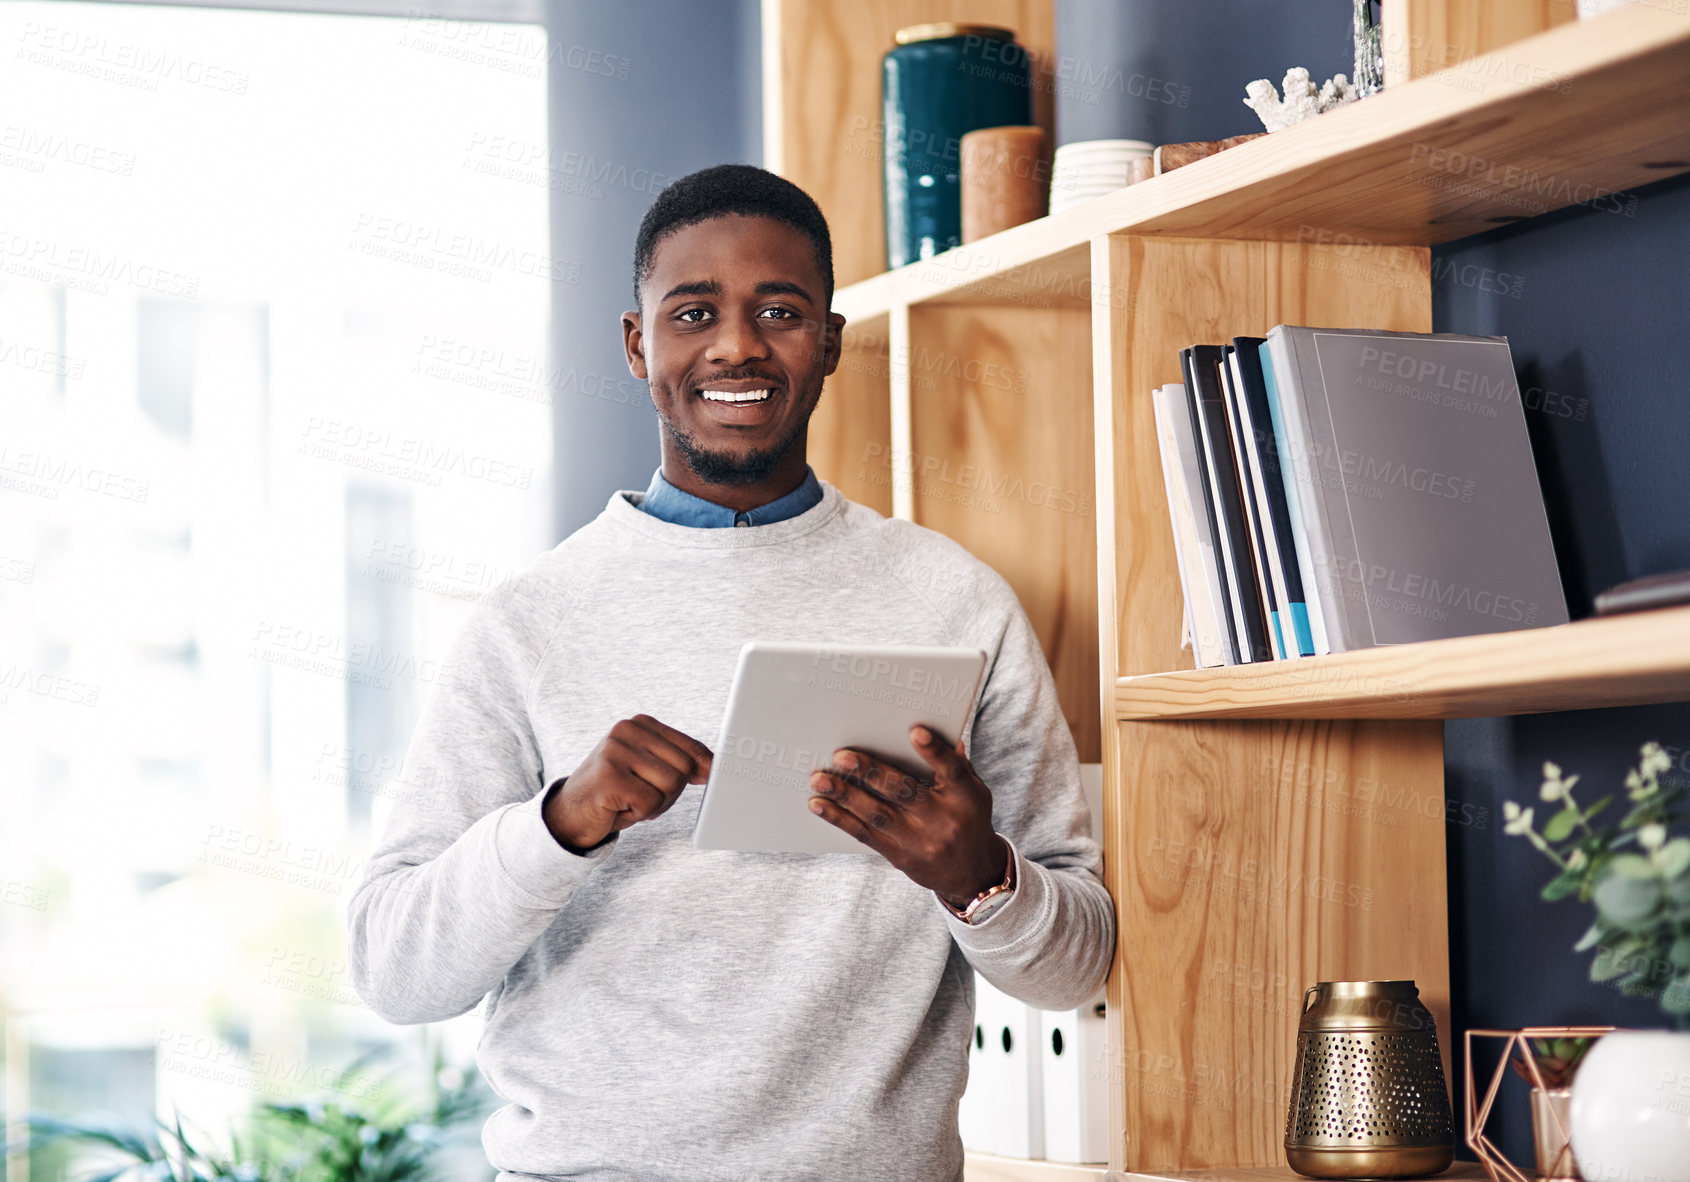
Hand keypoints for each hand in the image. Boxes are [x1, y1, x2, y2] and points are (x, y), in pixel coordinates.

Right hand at [543, 714, 711, 852]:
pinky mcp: (609, 777)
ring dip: (656, 804)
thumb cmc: (616, 792)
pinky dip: (639, 814)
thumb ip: (679, 762)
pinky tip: (619, 808)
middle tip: (645, 798)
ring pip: (671, 786)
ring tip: (630, 801)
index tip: (704, 780)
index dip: (702, 770)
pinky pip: (650, 803)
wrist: (570, 814)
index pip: (691, 748)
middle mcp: (627, 730)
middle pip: (685, 768)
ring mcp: (615, 752)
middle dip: (671, 793)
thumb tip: (715, 767)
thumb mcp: (649, 770)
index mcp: (640, 724)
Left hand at [807, 724, 1005, 908]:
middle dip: (871, 772)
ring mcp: (919, 841)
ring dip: (846, 796)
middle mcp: (942, 820)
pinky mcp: (899, 856)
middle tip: (842, 756)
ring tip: (820, 780)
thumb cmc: (968, 819)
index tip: (915, 732)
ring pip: (878, 815)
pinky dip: (840, 819)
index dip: (934, 752)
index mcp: (966, 798)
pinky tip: (820, 805)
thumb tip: (937, 732)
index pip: (952, 771)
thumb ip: (956, 764)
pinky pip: (865, 835)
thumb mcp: (974, 792)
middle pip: (904, 792)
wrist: (972, 874)